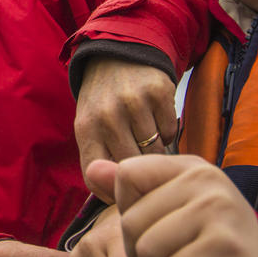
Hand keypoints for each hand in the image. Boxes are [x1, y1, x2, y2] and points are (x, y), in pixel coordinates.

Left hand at [74, 58, 176, 186]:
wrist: (115, 55)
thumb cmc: (102, 100)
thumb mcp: (89, 126)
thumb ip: (99, 159)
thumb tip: (119, 201)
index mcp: (86, 129)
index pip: (96, 178)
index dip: (113, 193)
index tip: (124, 192)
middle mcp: (107, 116)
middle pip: (132, 167)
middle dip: (139, 170)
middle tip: (141, 161)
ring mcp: (133, 102)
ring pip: (155, 152)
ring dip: (155, 150)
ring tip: (145, 136)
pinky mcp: (158, 91)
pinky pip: (171, 132)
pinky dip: (167, 132)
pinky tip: (155, 119)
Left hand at [98, 155, 257, 256]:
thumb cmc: (205, 235)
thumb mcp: (171, 201)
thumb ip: (132, 187)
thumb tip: (92, 170)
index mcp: (188, 167)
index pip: (127, 174)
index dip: (126, 206)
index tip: (152, 221)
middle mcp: (205, 183)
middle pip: (131, 221)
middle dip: (140, 251)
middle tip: (170, 255)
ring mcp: (217, 214)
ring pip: (147, 251)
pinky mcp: (224, 249)